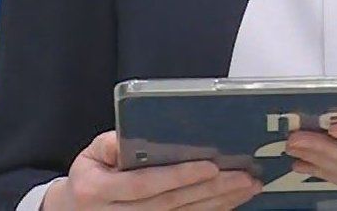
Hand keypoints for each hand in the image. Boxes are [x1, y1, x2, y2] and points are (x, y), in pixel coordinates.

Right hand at [43, 130, 262, 209]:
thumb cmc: (89, 174)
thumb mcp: (93, 152)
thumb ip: (114, 142)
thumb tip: (139, 132)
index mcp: (99, 192)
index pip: (145, 185)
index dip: (179, 176)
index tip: (210, 166)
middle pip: (171, 205)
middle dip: (212, 191)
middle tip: (244, 176)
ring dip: (219, 204)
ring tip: (247, 187)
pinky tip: (231, 202)